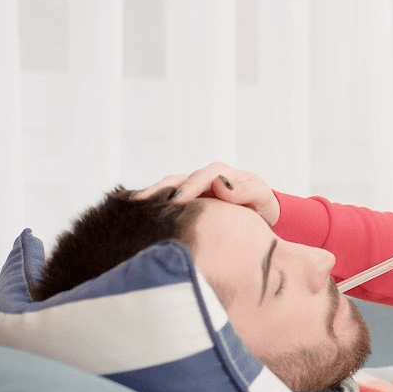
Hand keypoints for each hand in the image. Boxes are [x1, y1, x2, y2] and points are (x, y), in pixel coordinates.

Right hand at [134, 161, 280, 226]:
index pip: (200, 177)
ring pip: (167, 191)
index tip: (177, 201)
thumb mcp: (260, 195)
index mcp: (219, 173)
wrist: (261, 214)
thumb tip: (221, 186)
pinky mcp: (185, 203)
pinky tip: (138, 218)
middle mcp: (202, 179)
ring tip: (131, 209)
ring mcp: (191, 190)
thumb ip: (246, 190)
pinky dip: (153, 208)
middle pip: (176, 181)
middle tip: (140, 203)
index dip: (188, 188)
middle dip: (158, 190)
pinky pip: (166, 203)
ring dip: (150, 198)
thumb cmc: (261, 203)